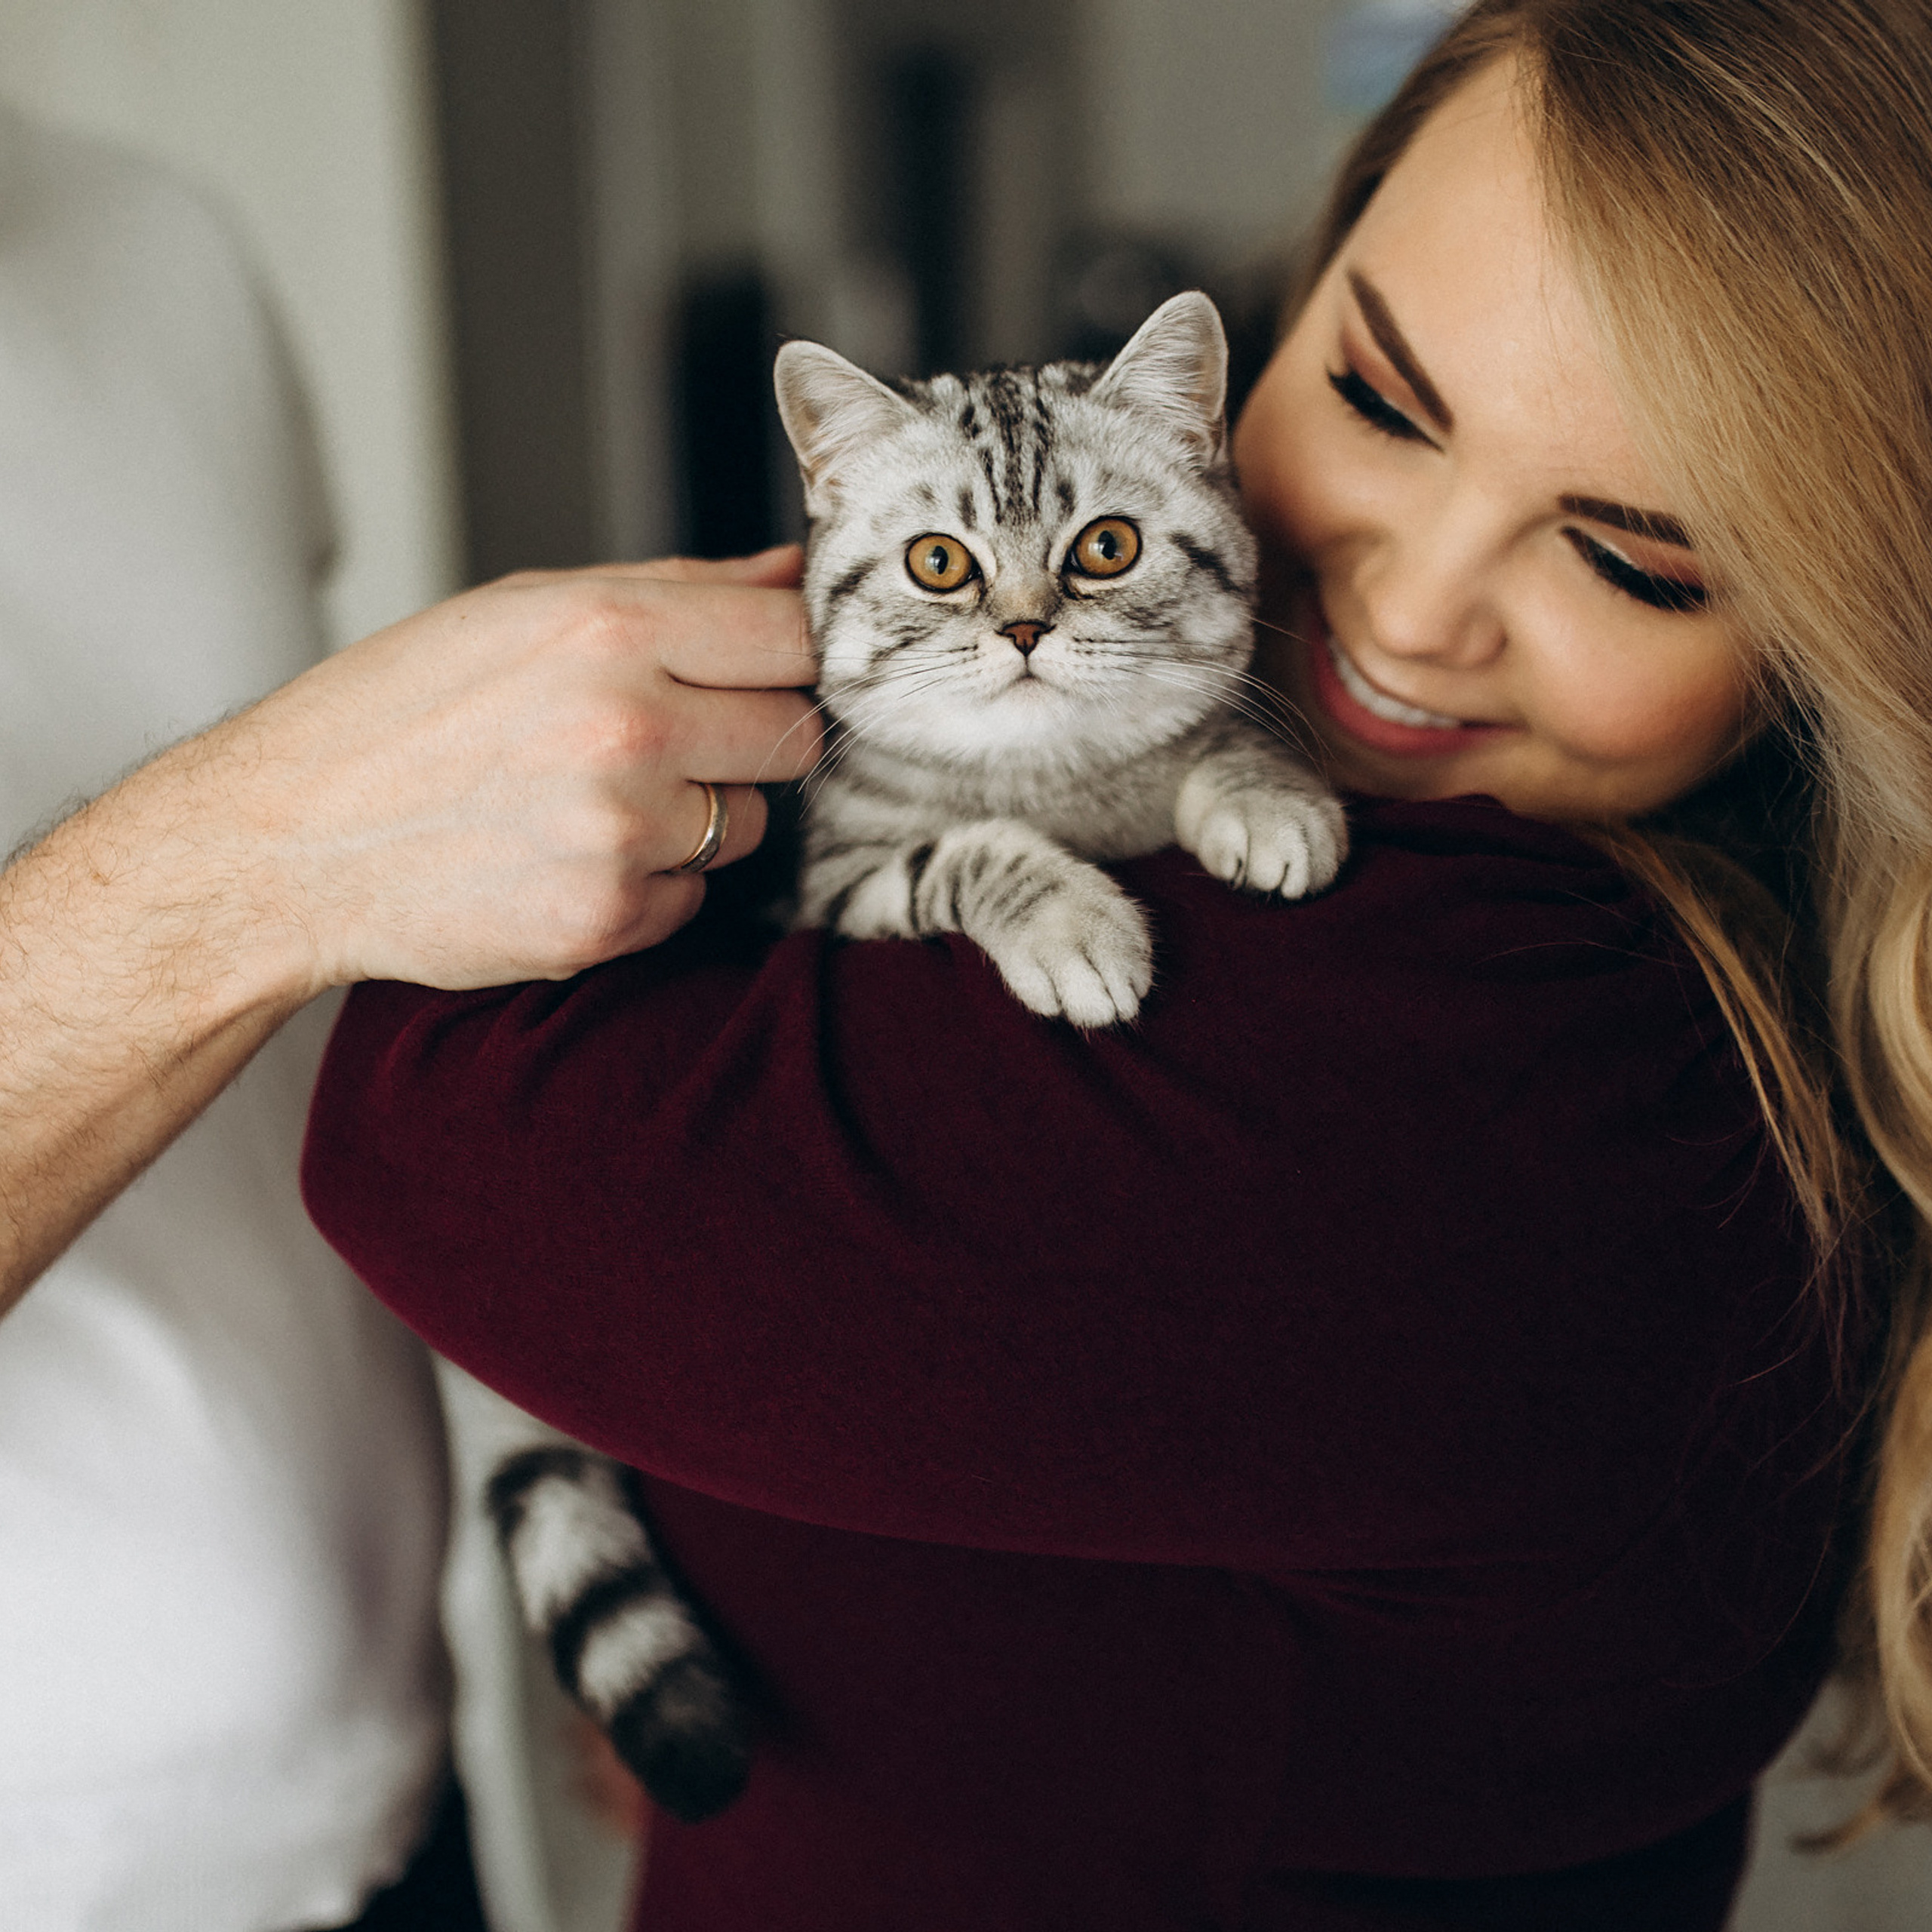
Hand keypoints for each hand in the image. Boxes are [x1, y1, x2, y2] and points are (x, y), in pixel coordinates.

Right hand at [0, 544, 819, 1306]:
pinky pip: (694, 896)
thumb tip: (793, 572)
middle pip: (795, 734)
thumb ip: (677, 589)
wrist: (284, 846)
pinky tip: (568, 857)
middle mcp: (626, 725)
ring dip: (699, 814)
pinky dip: (650, 882)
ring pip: (750, 822)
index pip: (795, 636)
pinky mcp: (609, 919)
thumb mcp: (524, 609)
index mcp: (606, 628)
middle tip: (670, 738)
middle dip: (748, 736)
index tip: (767, 670)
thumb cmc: (399, 714)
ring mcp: (621, 831)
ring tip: (594, 798)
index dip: (795, 656)